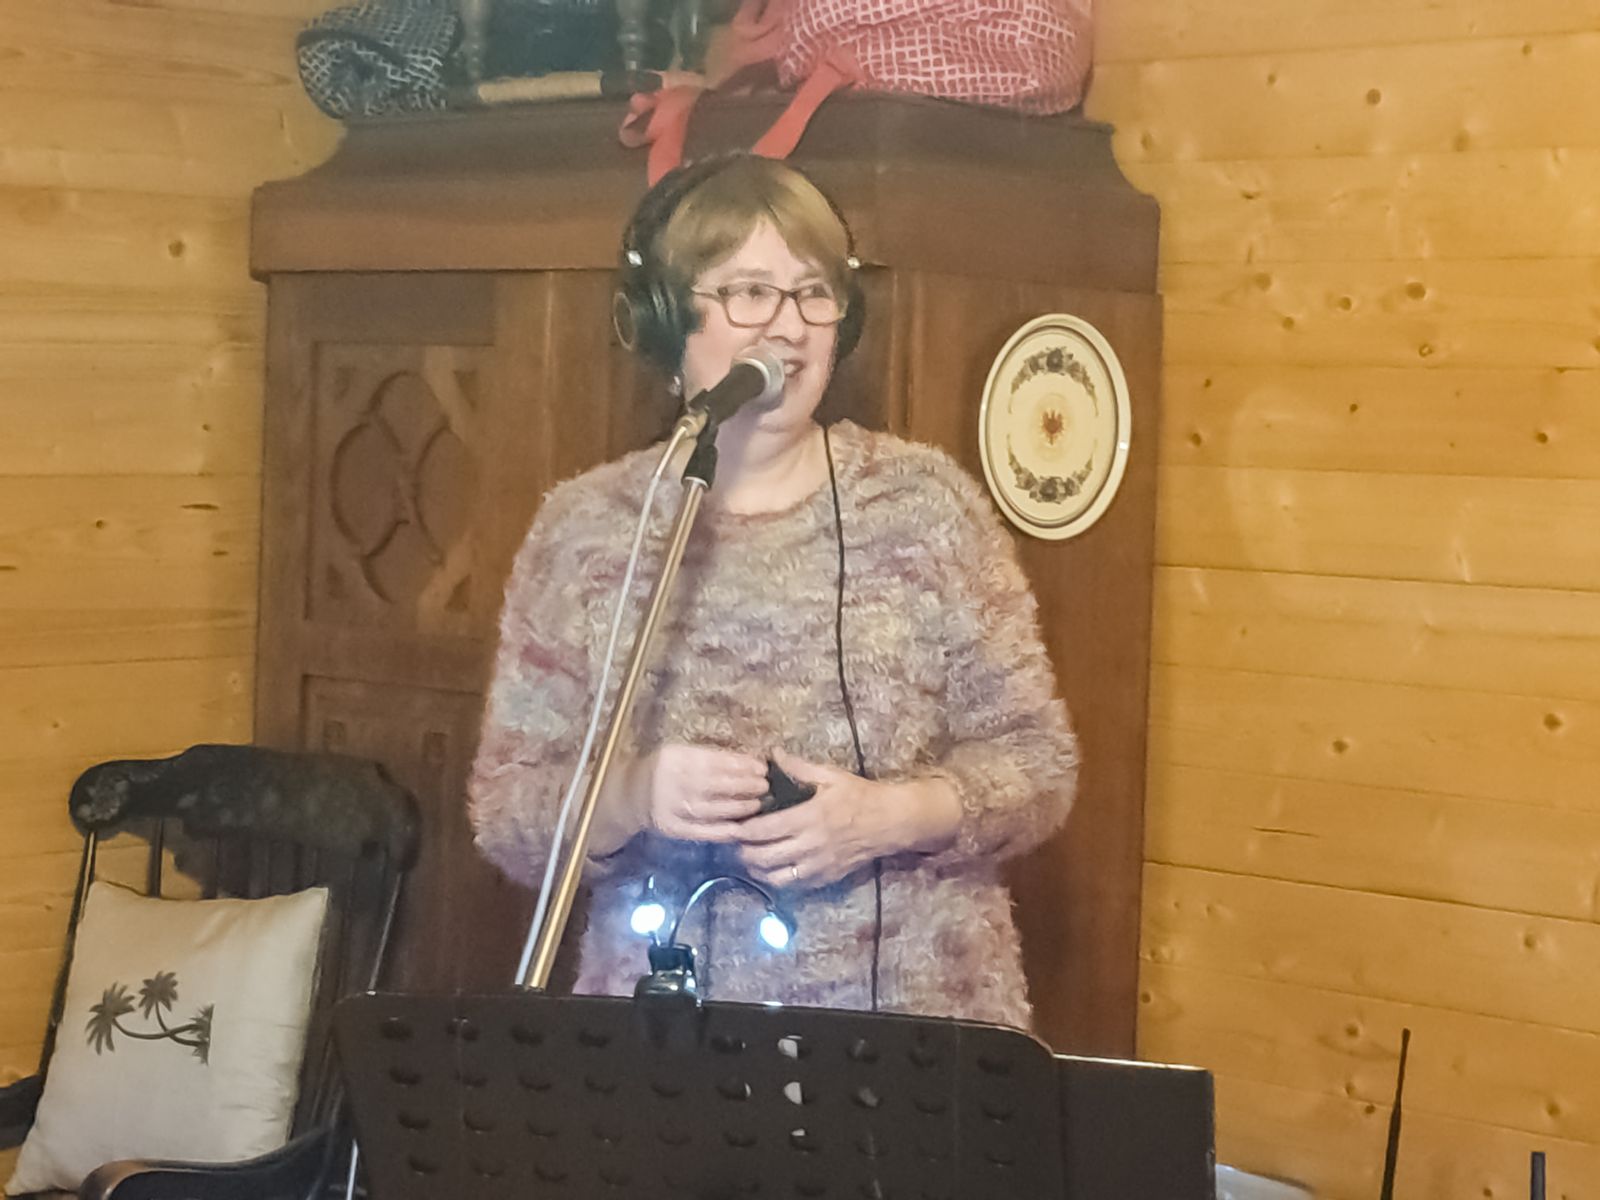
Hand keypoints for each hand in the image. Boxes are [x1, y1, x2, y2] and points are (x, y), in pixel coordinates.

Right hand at [643, 744, 767, 842]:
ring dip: (738, 807)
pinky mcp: (672, 829)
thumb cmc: (666, 770)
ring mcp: (670, 808)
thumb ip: (709, 757)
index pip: (712, 761)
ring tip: (758, 803)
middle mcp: (670, 782)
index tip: (761, 766)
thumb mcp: (681, 754)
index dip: (739, 765)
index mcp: (673, 758)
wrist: (631, 795)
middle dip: (743, 785)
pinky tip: (741, 827)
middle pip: (713, 785)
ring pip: (710, 809)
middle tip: (764, 786)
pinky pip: (702, 831)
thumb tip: (749, 763)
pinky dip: (724, 830)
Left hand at [734, 750, 961, 889]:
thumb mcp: (831, 775)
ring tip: (747, 858)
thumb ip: (798, 767)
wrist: (892, 822)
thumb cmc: (860, 795)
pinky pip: (794, 885)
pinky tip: (770, 869)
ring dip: (757, 869)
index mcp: (810, 817)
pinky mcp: (826, 878)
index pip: (764, 830)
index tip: (731, 825)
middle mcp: (811, 845)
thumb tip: (772, 754)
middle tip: (734, 842)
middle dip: (743, 852)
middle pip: (765, 858)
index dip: (742, 831)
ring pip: (776, 877)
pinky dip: (777, 879)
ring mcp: (819, 865)